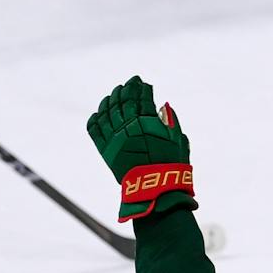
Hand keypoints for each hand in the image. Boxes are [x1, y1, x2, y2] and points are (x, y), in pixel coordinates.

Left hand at [87, 77, 195, 220]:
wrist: (155, 189)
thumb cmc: (171, 165)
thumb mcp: (178, 140)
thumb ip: (171, 120)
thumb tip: (163, 105)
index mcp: (147, 122)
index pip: (141, 97)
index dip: (141, 87)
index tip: (142, 83)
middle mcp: (128, 126)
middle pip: (122, 100)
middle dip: (125, 90)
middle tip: (127, 86)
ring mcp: (115, 137)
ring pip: (106, 111)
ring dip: (109, 100)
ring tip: (113, 95)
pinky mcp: (106, 150)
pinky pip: (95, 129)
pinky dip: (95, 118)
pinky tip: (99, 113)